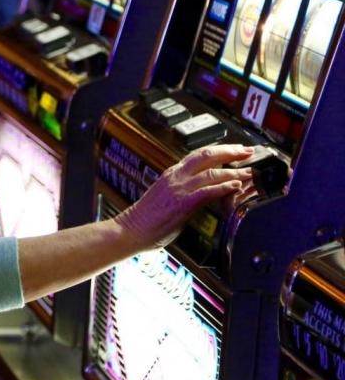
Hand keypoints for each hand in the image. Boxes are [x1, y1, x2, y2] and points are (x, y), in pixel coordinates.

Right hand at [115, 144, 253, 248]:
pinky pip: (207, 191)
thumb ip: (185, 192)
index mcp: (171, 173)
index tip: (236, 149)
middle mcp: (175, 176)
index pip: (198, 154)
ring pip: (211, 172)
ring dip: (234, 171)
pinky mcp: (181, 203)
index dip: (220, 150)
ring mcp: (178, 189)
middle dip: (231, 151)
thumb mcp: (167, 197)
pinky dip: (223, 187)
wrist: (131, 230)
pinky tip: (235, 186)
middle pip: (207, 155)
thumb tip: (204, 194)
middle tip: (248, 151)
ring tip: (248, 173)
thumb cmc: (146, 219)